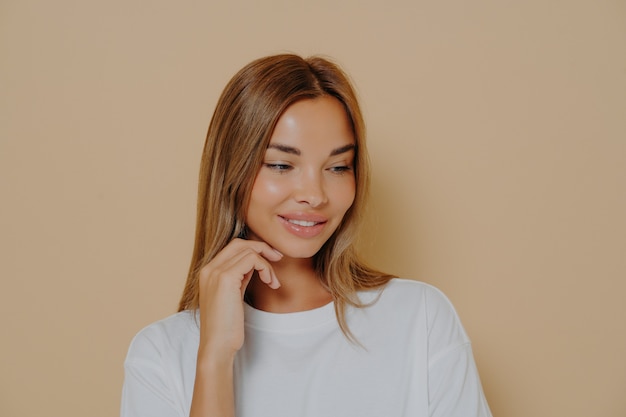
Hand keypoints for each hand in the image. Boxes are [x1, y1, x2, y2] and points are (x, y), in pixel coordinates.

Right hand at [196, 238, 281, 360]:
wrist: (217, 346)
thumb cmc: (226, 327)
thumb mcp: (233, 295)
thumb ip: (239, 277)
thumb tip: (254, 264)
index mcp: (208, 272)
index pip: (233, 247)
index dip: (254, 250)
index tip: (271, 261)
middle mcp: (208, 268)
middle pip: (239, 243)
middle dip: (262, 248)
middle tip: (278, 259)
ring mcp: (215, 272)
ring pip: (248, 250)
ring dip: (267, 263)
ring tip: (273, 281)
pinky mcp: (225, 278)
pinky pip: (252, 259)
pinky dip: (265, 267)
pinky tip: (270, 283)